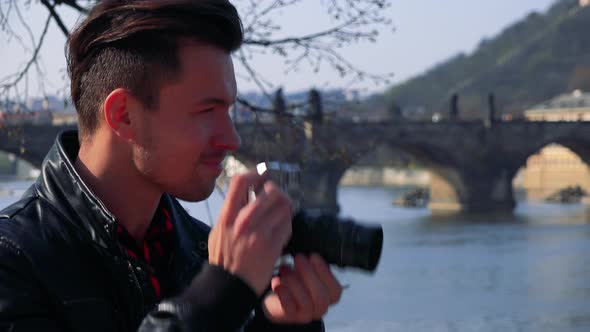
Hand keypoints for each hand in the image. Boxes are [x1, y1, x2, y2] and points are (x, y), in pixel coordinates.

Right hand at [208, 170, 292, 295]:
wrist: (228, 286)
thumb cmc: (223, 259)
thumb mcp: (218, 230)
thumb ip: (231, 212)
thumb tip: (246, 194)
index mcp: (227, 216)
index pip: (241, 182)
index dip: (254, 174)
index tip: (261, 176)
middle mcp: (243, 222)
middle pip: (270, 191)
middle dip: (277, 191)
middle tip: (277, 196)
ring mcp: (259, 233)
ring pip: (283, 206)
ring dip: (285, 207)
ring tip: (281, 212)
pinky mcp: (272, 246)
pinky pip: (287, 225)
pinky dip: (287, 223)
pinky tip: (282, 228)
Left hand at [261, 254, 342, 323]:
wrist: (277, 298)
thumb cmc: (295, 281)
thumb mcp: (307, 271)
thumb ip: (313, 264)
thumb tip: (311, 251)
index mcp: (329, 296)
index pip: (335, 290)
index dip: (325, 272)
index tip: (313, 256)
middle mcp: (320, 308)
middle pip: (321, 296)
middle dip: (309, 274)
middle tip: (298, 258)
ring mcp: (305, 314)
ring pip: (305, 301)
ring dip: (294, 282)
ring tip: (284, 269)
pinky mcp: (290, 316)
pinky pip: (289, 307)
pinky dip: (283, 293)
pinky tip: (277, 282)